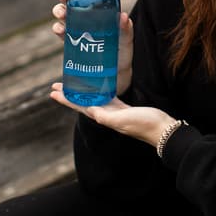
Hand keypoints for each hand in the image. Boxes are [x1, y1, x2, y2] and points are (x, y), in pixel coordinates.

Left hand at [49, 85, 173, 146]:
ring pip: (93, 100)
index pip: (80, 106)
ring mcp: (114, 112)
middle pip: (83, 102)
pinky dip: (98, 92)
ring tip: (73, 85)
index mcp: (104, 117)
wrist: (162, 130)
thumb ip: (107, 117)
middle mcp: (106, 115)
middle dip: (70, 94)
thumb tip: (91, 111)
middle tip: (56, 85)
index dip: (67, 99)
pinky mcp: (124, 108)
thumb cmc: (144, 124)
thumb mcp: (124, 120)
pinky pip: (106, 98)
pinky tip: (97, 88)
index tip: (53, 92)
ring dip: (82, 93)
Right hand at [51, 0, 133, 96]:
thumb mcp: (125, 40)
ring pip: (62, 21)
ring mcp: (78, 33)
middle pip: (68, 9)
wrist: (117, 74)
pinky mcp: (74, 46)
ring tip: (60, 25)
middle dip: (60, 8)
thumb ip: (125, 29)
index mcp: (97, 15)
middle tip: (62, 12)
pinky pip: (62, 36)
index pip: (83, 1)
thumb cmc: (122, 53)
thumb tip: (122, 16)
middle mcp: (85, 22)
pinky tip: (60, 32)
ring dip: (58, 20)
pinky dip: (58, 31)